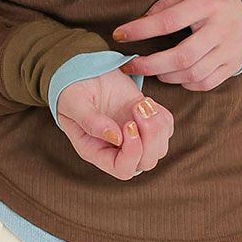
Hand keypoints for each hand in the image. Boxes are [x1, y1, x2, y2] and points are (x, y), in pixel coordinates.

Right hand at [56, 68, 173, 180]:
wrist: (86, 72)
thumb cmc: (74, 89)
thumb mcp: (74, 102)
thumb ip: (90, 121)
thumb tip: (115, 137)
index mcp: (96, 151)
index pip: (123, 169)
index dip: (132, 153)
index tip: (129, 125)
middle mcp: (117, 148)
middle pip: (146, 162)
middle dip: (150, 137)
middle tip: (138, 109)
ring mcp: (134, 136)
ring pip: (160, 148)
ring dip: (157, 126)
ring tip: (141, 103)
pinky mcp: (145, 121)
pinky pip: (166, 129)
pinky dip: (162, 116)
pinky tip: (146, 102)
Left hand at [113, 0, 241, 90]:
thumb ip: (169, 2)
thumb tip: (143, 20)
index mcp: (208, 4)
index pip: (168, 20)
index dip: (141, 30)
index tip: (120, 34)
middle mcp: (221, 29)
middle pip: (182, 55)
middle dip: (150, 64)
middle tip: (130, 65)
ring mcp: (229, 50)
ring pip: (193, 73)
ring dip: (166, 75)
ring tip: (152, 69)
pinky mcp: (233, 65)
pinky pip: (206, 83)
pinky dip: (186, 83)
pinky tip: (175, 75)